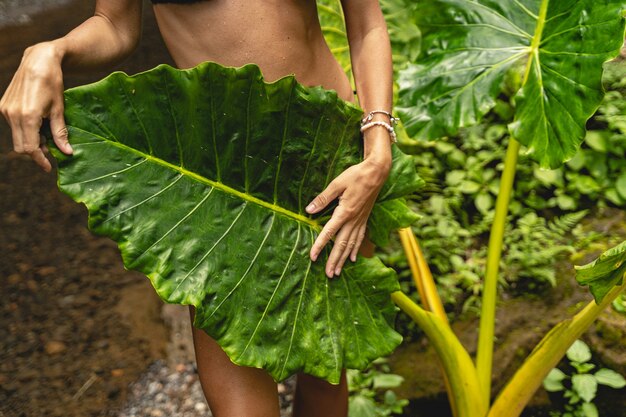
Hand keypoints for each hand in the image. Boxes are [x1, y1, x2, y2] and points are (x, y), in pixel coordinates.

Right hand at [0, 42, 72, 171]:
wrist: (38, 60)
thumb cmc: (53, 83)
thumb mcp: (59, 109)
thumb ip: (60, 132)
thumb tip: (67, 153)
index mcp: (28, 116)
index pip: (30, 148)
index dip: (40, 160)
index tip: (49, 168)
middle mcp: (12, 114)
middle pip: (21, 146)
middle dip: (36, 153)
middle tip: (51, 153)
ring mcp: (5, 110)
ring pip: (17, 138)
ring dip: (31, 142)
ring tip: (47, 137)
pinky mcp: (3, 106)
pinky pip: (14, 127)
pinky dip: (25, 132)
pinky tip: (38, 127)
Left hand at [306, 157, 390, 277]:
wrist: (377, 172)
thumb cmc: (356, 175)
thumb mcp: (337, 184)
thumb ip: (323, 198)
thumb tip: (308, 210)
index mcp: (344, 212)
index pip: (329, 233)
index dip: (319, 245)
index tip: (312, 257)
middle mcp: (353, 220)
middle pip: (341, 244)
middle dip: (334, 260)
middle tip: (328, 275)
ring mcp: (360, 220)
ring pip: (351, 244)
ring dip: (343, 259)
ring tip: (337, 272)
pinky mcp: (365, 218)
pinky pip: (360, 238)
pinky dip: (355, 249)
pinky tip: (352, 259)